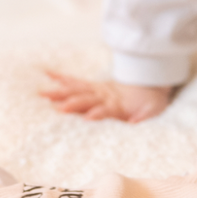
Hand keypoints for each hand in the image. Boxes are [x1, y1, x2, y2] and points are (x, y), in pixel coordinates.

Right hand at [40, 70, 171, 122]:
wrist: (151, 85)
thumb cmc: (150, 103)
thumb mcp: (153, 110)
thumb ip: (144, 116)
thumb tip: (134, 122)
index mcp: (118, 105)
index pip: (105, 109)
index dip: (98, 113)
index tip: (88, 117)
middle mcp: (104, 96)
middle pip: (86, 99)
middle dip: (72, 103)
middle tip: (57, 107)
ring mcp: (97, 90)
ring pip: (76, 90)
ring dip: (60, 91)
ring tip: (43, 92)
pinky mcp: (92, 87)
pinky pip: (75, 82)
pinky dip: (62, 78)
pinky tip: (47, 74)